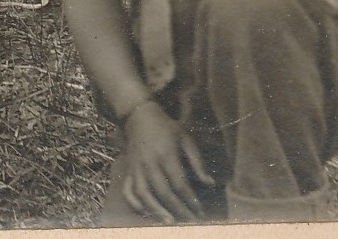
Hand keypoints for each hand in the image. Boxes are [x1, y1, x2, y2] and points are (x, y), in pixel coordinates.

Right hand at [119, 98, 209, 221]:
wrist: (139, 116)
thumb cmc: (167, 128)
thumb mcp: (186, 139)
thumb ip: (197, 162)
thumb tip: (210, 184)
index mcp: (166, 154)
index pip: (179, 183)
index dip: (190, 200)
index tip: (200, 211)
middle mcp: (149, 163)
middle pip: (163, 192)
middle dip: (178, 209)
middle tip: (190, 221)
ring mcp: (136, 167)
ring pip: (144, 193)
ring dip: (156, 210)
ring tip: (169, 222)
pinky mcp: (128, 170)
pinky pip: (127, 189)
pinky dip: (134, 202)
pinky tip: (145, 212)